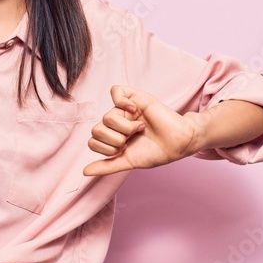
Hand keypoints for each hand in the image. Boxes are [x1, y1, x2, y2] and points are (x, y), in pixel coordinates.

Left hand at [82, 85, 200, 176]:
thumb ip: (107, 166)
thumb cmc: (155, 153)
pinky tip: (133, 109)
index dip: (106, 149)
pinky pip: (116, 90)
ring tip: (139, 128)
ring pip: (107, 116)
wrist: (177, 144)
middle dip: (115, 140)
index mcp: (113, 137)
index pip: (93, 141)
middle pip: (97, 129)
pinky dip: (121, 101)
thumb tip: (84, 172)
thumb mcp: (127, 161)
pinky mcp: (135, 97)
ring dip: (125, 127)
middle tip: (131, 139)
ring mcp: (125, 110)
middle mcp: (116, 123)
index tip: (123, 150)